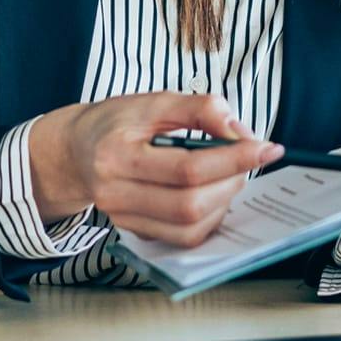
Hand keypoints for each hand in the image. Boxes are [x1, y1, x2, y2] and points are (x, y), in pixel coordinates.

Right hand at [26, 93, 281, 246]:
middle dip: (231, 181)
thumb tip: (239, 132)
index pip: (186, 168)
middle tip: (246, 158)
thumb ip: (198, 109)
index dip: (233, 159)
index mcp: (117, 155)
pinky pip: (181, 239)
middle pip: (189, 205)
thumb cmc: (115, 122)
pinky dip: (209, 219)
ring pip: (188, 229)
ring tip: (230, 173)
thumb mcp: (153, 102)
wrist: (74, 151)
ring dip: (224, 202)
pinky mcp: (135, 232)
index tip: (266, 147)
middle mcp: (116, 194)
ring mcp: (123, 219)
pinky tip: (214, 193)